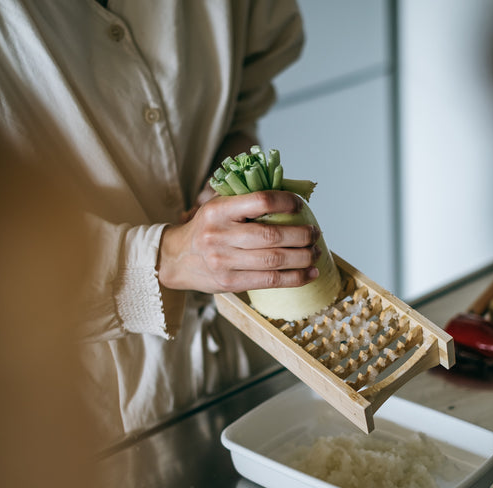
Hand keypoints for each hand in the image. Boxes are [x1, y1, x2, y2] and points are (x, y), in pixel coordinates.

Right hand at [159, 191, 320, 292]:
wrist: (176, 258)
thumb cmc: (207, 228)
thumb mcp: (218, 206)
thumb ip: (247, 201)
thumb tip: (291, 199)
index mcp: (218, 210)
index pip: (260, 201)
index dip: (286, 202)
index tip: (300, 205)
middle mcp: (219, 235)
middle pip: (272, 235)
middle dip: (302, 235)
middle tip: (316, 233)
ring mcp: (224, 261)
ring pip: (274, 260)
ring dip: (303, 257)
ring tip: (316, 252)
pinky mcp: (230, 282)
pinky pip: (270, 281)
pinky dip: (295, 277)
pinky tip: (310, 272)